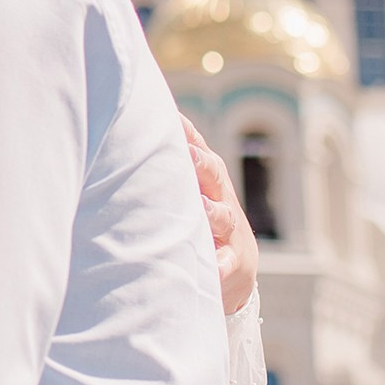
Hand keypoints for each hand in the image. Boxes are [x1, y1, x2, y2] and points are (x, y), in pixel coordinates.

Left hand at [182, 114, 258, 313]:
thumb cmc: (203, 217)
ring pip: (223, 218)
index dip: (185, 133)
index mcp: (207, 178)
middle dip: (201, 164)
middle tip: (186, 153)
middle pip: (213, 176)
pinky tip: (213, 267)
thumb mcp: (192, 186)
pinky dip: (220, 265)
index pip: (197, 149)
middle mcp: (220, 198)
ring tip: (202, 208)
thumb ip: (174, 159)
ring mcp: (229, 230)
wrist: (236, 266)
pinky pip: (226, 263)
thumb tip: (148, 121)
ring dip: (212, 213)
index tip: (169, 117)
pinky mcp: (231, 261)